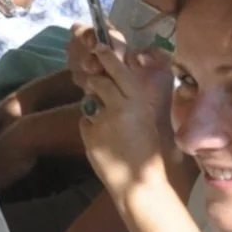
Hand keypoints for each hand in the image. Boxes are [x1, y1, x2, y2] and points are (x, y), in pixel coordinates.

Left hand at [77, 37, 178, 197]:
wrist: (139, 184)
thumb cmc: (147, 151)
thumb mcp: (146, 119)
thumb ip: (131, 101)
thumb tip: (114, 84)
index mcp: (138, 102)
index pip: (119, 71)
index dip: (106, 57)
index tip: (97, 47)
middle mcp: (120, 107)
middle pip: (99, 81)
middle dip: (94, 79)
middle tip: (93, 80)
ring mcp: (103, 121)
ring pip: (89, 101)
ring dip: (93, 105)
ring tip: (106, 121)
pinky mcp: (90, 136)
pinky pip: (85, 122)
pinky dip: (90, 127)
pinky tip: (103, 140)